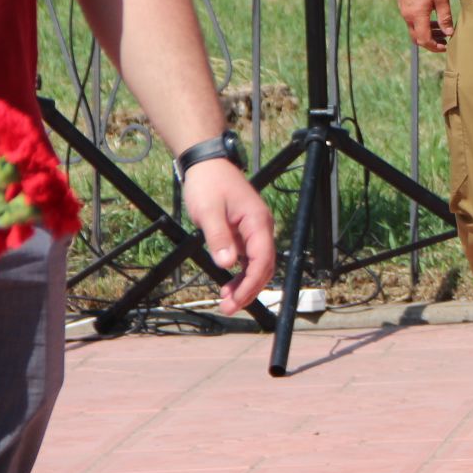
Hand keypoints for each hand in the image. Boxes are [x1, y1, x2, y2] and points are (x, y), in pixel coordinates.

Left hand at [181, 159, 275, 314]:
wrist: (208, 165)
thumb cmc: (208, 185)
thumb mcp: (208, 212)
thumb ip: (219, 237)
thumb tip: (228, 264)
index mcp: (258, 222)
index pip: (263, 259)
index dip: (251, 283)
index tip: (235, 300)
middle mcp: (262, 228)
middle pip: (265, 266)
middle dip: (249, 289)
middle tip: (228, 307)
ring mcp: (255, 230)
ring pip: (258, 264)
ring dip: (246, 284)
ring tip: (227, 301)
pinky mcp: (246, 232)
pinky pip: (250, 258)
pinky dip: (241, 274)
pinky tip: (229, 284)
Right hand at [396, 0, 454, 51]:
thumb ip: (445, 17)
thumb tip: (449, 33)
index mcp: (417, 16)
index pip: (424, 40)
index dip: (434, 47)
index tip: (445, 46)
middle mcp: (408, 17)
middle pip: (418, 38)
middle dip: (431, 43)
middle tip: (444, 41)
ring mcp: (404, 13)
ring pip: (415, 31)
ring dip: (428, 34)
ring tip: (442, 31)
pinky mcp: (404, 8)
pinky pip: (412, 23)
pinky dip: (423, 26)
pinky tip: (434, 21)